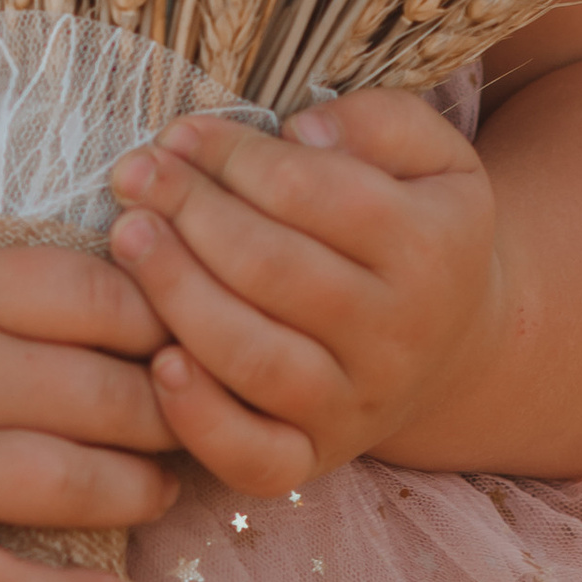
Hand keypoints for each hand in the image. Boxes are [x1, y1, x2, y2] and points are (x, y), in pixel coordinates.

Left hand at [103, 98, 499, 492]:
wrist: (453, 341)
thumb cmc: (414, 223)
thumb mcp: (428, 154)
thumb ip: (374, 122)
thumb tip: (300, 131)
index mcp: (427, 247)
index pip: (312, 192)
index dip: (234, 156)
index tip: (182, 133)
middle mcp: (398, 335)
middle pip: (272, 269)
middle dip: (189, 212)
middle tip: (135, 174)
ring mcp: (357, 405)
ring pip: (254, 358)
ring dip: (176, 293)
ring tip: (128, 236)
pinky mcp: (318, 458)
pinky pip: (255, 459)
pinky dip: (200, 420)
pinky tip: (158, 363)